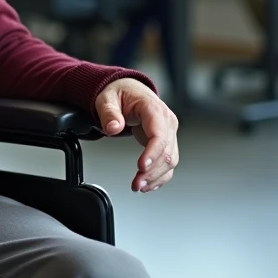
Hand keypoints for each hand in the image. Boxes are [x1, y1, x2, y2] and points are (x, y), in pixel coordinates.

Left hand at [95, 78, 178, 192]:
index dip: (152, 152)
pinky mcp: (165, 142)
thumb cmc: (120, 93)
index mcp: (154, 109)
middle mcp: (166, 121)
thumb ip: (109, 113)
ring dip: (156, 176)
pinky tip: (149, 185)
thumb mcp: (108, 98)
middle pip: (167, 151)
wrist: (128, 90)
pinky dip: (160, 176)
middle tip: (136, 183)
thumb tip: (113, 127)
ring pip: (170, 160)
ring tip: (139, 186)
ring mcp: (168, 132)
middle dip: (152, 171)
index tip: (141, 167)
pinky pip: (168, 162)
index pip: (159, 134)